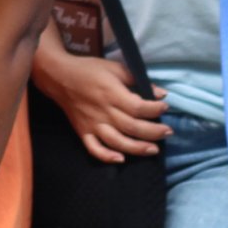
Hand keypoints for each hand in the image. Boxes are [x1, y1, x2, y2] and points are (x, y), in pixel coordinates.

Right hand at [35, 46, 169, 162]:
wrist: (59, 77)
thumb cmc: (90, 70)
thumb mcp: (114, 68)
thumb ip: (136, 79)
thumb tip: (161, 93)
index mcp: (111, 93)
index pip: (138, 107)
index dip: (155, 109)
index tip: (165, 106)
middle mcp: (103, 111)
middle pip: (132, 127)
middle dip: (154, 132)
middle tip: (168, 132)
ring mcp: (92, 124)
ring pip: (117, 142)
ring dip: (137, 148)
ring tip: (154, 149)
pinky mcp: (83, 132)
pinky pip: (94, 149)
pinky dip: (106, 157)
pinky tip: (121, 159)